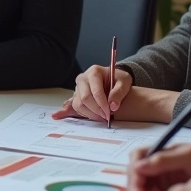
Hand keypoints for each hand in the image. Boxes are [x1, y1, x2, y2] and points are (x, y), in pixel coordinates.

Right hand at [52, 85, 176, 123]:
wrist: (113, 80)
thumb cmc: (118, 79)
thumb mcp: (124, 81)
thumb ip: (120, 92)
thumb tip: (113, 106)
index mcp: (94, 72)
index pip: (94, 90)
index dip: (101, 103)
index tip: (109, 113)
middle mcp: (82, 78)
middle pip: (84, 98)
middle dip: (96, 110)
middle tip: (106, 117)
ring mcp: (77, 88)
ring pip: (78, 104)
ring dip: (89, 114)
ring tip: (101, 118)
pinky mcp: (76, 96)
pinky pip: (73, 106)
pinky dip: (75, 113)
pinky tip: (66, 116)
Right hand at [127, 143, 190, 190]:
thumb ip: (165, 159)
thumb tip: (139, 166)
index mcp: (168, 153)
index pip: (139, 158)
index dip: (134, 171)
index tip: (138, 187)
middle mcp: (166, 167)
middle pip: (139, 175)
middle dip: (136, 188)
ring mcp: (171, 183)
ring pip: (146, 190)